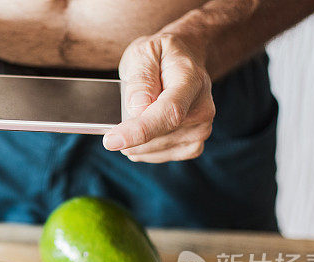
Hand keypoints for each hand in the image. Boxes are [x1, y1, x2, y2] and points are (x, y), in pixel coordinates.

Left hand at [104, 33, 214, 162]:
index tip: (111, 141)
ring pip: (150, 150)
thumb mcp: (144, 52)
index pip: (168, 113)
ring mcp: (200, 132)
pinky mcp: (192, 147)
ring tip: (140, 111)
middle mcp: (202, 110)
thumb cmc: (162, 55)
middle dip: (128, 129)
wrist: (186, 59)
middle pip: (155, 137)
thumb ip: (141, 79)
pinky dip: (142, 146)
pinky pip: (155, 156)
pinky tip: (144, 127)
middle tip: (128, 103)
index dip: (139, 131)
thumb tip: (137, 108)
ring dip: (134, 138)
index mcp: (192, 82)